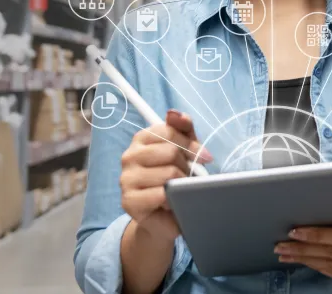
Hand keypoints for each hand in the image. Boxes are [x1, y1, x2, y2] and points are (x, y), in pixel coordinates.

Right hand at [120, 110, 212, 241]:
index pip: (170, 131)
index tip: (205, 158)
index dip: (191, 144)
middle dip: (188, 166)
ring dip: (182, 184)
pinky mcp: (129, 201)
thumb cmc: (176, 180)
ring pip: (168, 173)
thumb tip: (174, 113)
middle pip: (171, 152)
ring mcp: (126, 178)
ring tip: (180, 190)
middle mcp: (129, 156)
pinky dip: (173, 200)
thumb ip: (183, 129)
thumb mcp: (185, 150)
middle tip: (189, 178)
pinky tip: (172, 204)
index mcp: (141, 139)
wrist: (165, 218)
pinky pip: (161, 194)